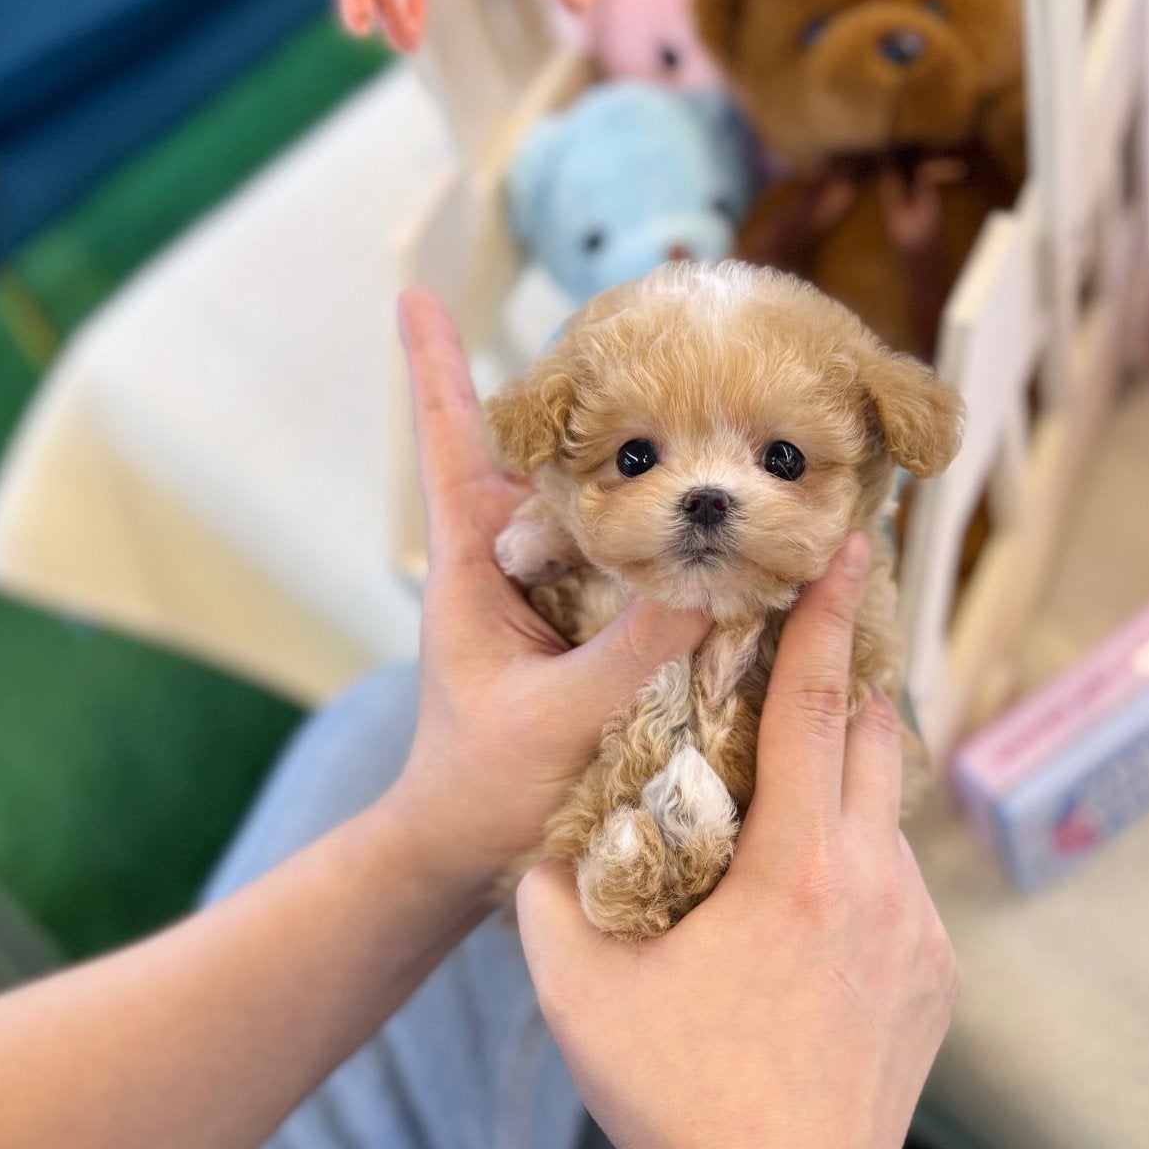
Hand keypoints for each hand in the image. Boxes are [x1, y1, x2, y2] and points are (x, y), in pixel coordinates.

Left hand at [385, 288, 710, 902]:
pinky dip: (681, 545)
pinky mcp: (599, 635)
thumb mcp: (557, 721)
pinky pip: (644, 573)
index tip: (413, 290)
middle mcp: (516, 566)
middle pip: (546, 455)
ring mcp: (560, 598)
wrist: (468, 857)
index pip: (453, 446)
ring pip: (607, 508)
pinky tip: (734, 527)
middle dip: (584, 391)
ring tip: (700, 402)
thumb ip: (631, 656)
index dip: (436, 367)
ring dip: (649, 466)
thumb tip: (713, 586)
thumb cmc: (482, 790)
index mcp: (474, 567)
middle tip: (629, 320)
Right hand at [516, 535, 958, 1148]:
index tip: (843, 548)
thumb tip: (542, 830)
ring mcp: (917, 933)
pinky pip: (897, 885)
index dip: (825, 617)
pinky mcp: (935, 978)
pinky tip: (806, 901)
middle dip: (848, 674)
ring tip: (796, 768)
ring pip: (888, 815)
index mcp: (797, 869)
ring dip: (848, 775)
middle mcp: (876, 884)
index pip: (818, 706)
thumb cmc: (674, 1103)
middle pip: (877, 738)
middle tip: (817, 625)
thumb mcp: (574, 990)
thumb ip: (551, 891)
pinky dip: (856, 861)